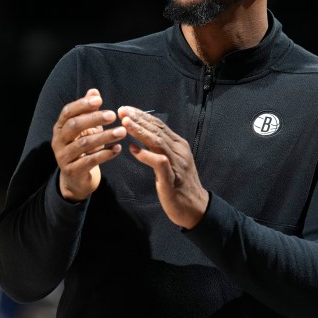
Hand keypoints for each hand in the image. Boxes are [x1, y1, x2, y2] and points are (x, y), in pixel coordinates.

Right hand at [52, 88, 124, 200]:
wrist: (76, 178)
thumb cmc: (82, 149)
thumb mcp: (85, 129)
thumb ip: (88, 111)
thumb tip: (94, 91)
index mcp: (60, 127)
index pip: (68, 112)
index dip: (82, 104)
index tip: (99, 100)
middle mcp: (58, 141)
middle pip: (74, 126)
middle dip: (94, 119)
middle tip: (113, 115)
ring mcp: (63, 157)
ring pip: (84, 144)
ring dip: (105, 136)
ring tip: (122, 132)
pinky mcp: (72, 171)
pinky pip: (89, 161)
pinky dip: (105, 154)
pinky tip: (118, 148)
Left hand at [119, 105, 208, 228]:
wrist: (195, 208)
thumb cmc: (179, 184)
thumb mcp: (171, 162)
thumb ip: (159, 149)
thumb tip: (139, 139)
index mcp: (179, 145)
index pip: (159, 125)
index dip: (142, 116)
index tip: (126, 109)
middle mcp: (179, 151)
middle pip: (157, 130)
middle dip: (139, 119)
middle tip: (122, 111)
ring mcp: (177, 164)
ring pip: (158, 142)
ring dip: (140, 132)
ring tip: (125, 123)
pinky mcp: (172, 179)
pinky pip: (159, 163)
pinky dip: (146, 155)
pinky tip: (133, 150)